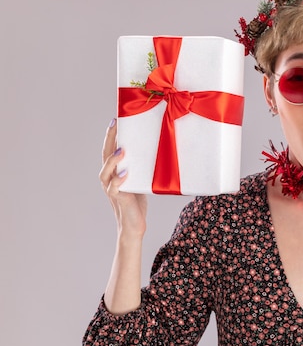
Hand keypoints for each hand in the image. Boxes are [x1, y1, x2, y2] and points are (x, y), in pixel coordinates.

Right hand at [99, 119, 147, 236]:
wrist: (134, 225)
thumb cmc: (137, 203)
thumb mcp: (140, 180)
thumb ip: (140, 168)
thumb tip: (154, 150)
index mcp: (114, 172)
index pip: (110, 150)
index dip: (111, 135)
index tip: (116, 120)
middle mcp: (109, 178)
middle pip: (105, 156)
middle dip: (109, 140)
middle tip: (116, 125)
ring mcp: (111, 189)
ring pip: (106, 172)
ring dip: (113, 160)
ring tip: (122, 150)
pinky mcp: (118, 199)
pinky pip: (115, 188)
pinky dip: (119, 180)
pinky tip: (126, 174)